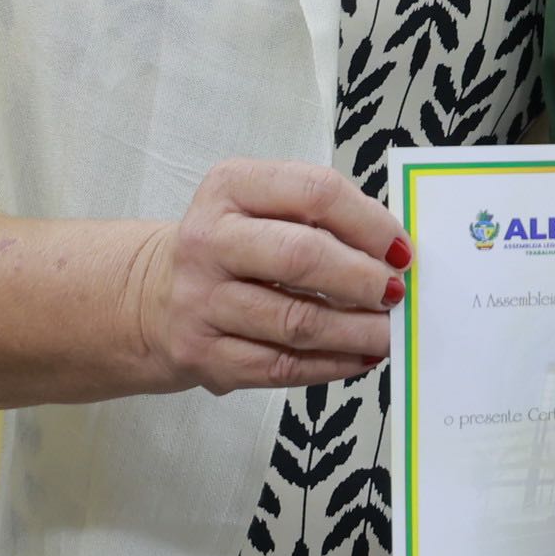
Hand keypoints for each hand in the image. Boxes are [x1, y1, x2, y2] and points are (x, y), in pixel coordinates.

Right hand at [127, 159, 408, 394]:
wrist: (153, 297)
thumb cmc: (232, 247)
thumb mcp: (262, 206)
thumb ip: (322, 216)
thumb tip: (395, 253)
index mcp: (230, 188)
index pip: (313, 192)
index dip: (369, 223)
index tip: (401, 249)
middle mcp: (207, 242)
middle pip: (302, 257)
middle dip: (363, 279)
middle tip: (396, 293)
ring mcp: (199, 301)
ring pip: (296, 321)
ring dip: (357, 331)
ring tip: (389, 332)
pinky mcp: (202, 355)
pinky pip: (281, 367)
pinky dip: (332, 364)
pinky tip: (360, 357)